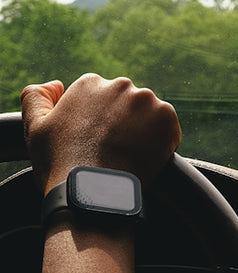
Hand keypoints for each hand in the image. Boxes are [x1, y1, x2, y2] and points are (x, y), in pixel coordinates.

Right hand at [21, 74, 181, 193]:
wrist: (91, 189)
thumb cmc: (60, 162)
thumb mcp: (34, 127)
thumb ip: (36, 97)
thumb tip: (55, 85)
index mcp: (90, 83)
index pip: (102, 99)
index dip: (100, 123)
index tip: (96, 141)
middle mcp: (120, 85)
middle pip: (127, 104)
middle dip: (123, 123)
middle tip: (113, 149)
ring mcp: (146, 100)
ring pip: (149, 116)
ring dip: (143, 131)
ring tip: (128, 155)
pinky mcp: (167, 118)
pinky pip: (168, 129)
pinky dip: (161, 142)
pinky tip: (144, 157)